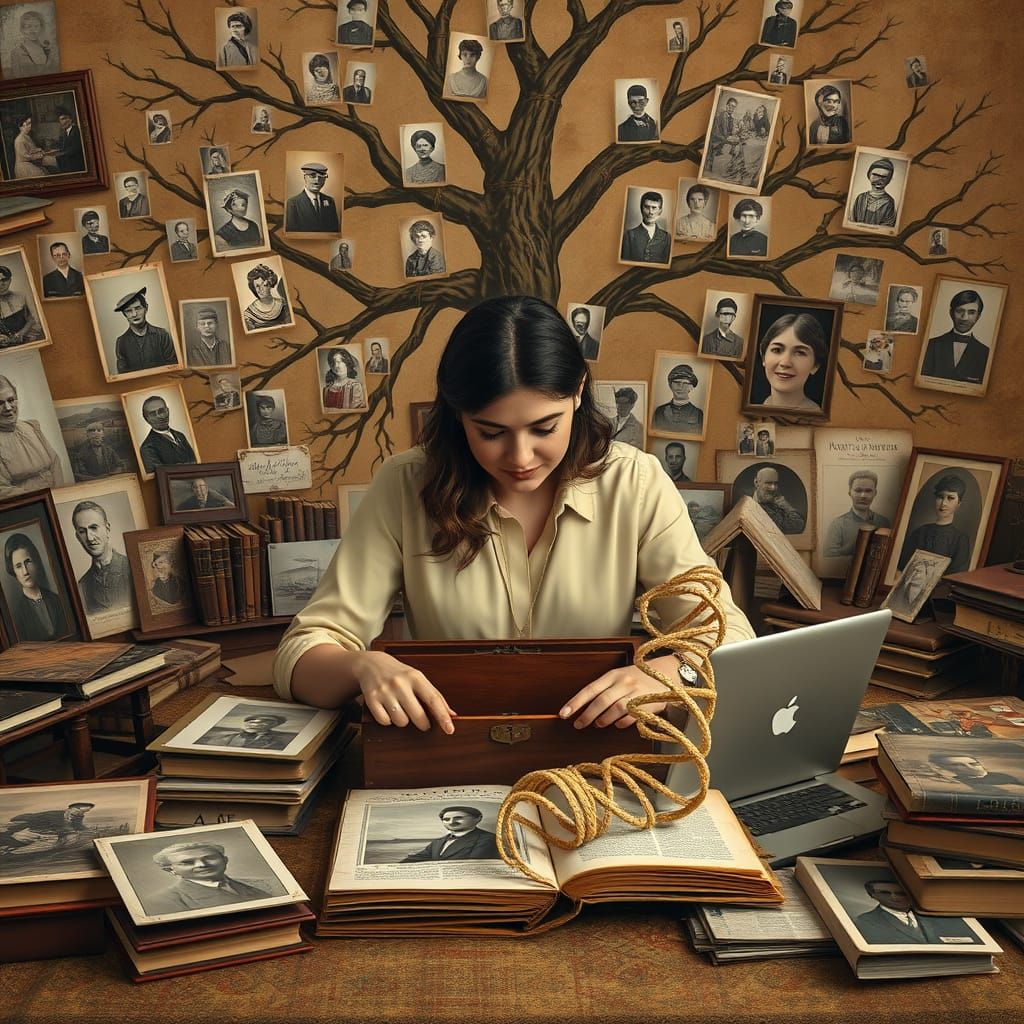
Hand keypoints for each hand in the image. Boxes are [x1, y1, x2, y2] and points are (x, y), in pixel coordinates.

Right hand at [352, 650, 455, 733]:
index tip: (449, 729)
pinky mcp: (371, 699)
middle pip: (418, 715)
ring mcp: (385, 691)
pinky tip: (388, 710)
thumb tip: (451, 714)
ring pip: (401, 721)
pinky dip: (388, 720)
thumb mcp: (418, 679)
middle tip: (423, 722)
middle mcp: (400, 683)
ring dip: (403, 721)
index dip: (442, 716)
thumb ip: (435, 696)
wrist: (372, 664)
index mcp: (416, 677)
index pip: (433, 700)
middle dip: (423, 724)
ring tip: (401, 709)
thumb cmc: (400, 674)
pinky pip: (385, 722)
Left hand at [559, 658, 673, 729]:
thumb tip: (583, 707)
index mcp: (613, 675)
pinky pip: (632, 715)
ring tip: (598, 724)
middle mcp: (624, 682)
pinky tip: (618, 725)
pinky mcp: (648, 703)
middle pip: (601, 700)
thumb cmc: (638, 677)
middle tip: (578, 725)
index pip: (590, 689)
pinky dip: (622, 722)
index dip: (575, 702)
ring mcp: (636, 692)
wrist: (667, 673)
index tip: (563, 714)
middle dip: (587, 715)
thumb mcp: (619, 677)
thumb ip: (604, 689)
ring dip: (604, 719)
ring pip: (616, 708)